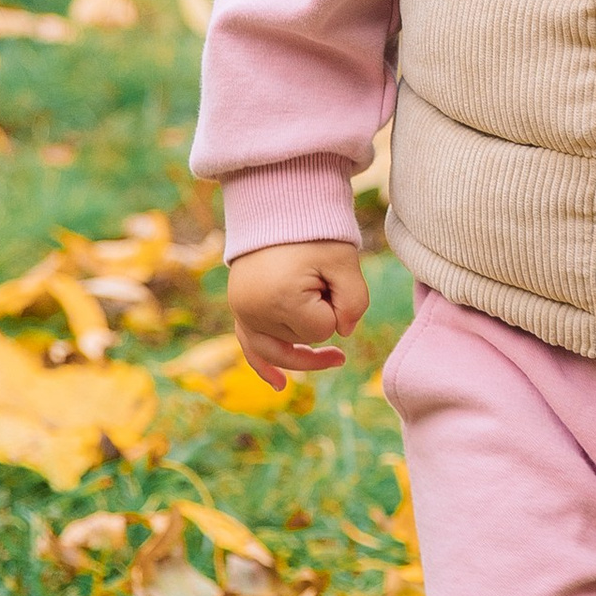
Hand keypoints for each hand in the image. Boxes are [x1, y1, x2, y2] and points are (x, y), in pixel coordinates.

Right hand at [227, 238, 368, 384]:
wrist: (277, 209)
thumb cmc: (314, 233)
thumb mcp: (345, 260)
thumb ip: (355, 301)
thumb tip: (344, 334)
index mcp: (281, 298)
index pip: (323, 330)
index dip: (336, 310)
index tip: (331, 279)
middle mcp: (254, 310)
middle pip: (302, 340)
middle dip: (318, 318)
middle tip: (319, 280)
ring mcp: (243, 313)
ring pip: (281, 349)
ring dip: (303, 342)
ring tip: (336, 358)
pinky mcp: (239, 310)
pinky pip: (250, 348)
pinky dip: (266, 367)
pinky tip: (280, 386)